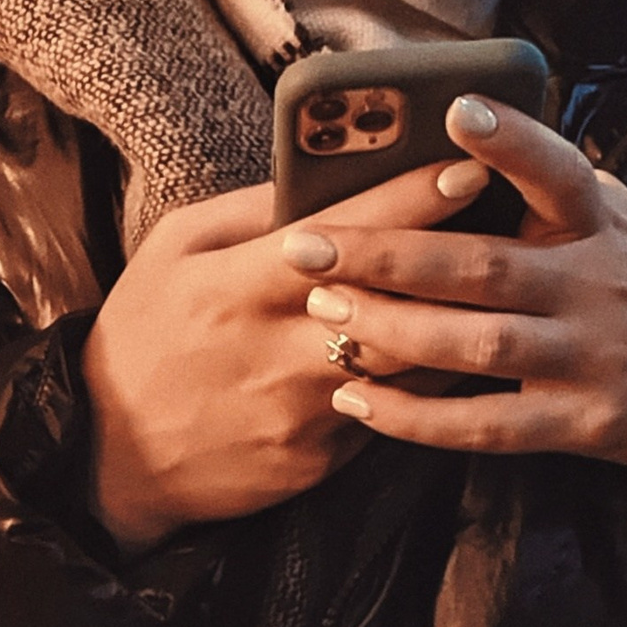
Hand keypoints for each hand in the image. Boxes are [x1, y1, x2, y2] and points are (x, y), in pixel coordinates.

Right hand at [82, 155, 491, 553]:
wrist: (112, 457)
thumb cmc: (145, 335)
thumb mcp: (173, 249)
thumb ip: (250, 211)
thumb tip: (322, 171)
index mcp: (236, 285)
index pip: (342, 233)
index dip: (411, 199)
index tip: (469, 166)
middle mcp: (275, 350)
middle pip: (391, 303)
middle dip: (456, 263)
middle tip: (514, 225)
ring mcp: (302, 412)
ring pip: (407, 364)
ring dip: (455, 325)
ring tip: (500, 288)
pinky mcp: (320, 460)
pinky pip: (392, 412)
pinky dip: (425, 380)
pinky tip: (455, 351)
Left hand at [294, 96, 626, 499]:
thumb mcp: (618, 220)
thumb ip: (547, 190)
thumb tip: (451, 135)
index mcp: (603, 222)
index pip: (559, 172)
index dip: (510, 142)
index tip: (455, 111)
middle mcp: (598, 286)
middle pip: (484, 267)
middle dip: (388, 254)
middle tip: (308, 243)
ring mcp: (591, 359)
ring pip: (477, 345)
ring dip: (391, 331)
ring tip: (323, 313)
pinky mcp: (581, 424)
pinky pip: (485, 426)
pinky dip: (416, 417)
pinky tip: (357, 402)